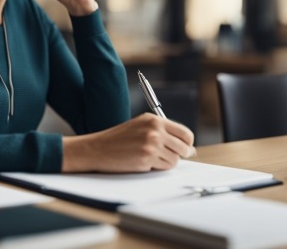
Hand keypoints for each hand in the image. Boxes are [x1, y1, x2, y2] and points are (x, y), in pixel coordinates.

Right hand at [62, 114, 195, 172]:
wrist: (98, 148)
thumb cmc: (118, 139)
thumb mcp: (140, 126)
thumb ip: (162, 131)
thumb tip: (187, 146)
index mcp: (154, 120)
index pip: (184, 133)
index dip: (188, 143)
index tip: (187, 148)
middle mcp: (155, 130)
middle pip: (184, 147)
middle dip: (182, 154)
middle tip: (175, 156)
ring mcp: (152, 144)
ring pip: (175, 159)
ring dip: (167, 162)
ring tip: (153, 159)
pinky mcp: (147, 158)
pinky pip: (164, 167)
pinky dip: (158, 167)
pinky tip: (146, 162)